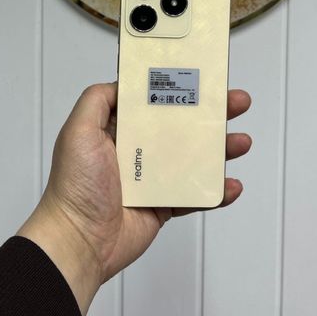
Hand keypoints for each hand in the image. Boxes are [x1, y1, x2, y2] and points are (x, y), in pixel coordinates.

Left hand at [17, 82, 251, 315]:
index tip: (202, 76)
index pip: (153, 100)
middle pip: (181, 125)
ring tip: (241, 141)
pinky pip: (194, 194)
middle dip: (211, 113)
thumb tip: (123, 81)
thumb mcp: (79, 130)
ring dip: (220, 149)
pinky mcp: (163, 206)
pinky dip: (216, 190)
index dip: (178, 87)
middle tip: (236, 102)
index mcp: (117, 129)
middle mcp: (136, 150)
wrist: (79, 240)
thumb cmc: (75, 185)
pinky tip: (231, 185)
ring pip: (194, 158)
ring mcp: (152, 179)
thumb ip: (97, 99)